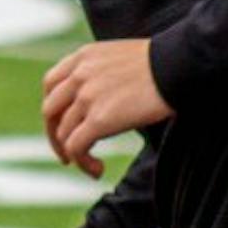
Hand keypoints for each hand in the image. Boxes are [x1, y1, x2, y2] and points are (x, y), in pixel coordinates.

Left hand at [42, 40, 173, 178]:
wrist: (177, 66)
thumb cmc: (161, 64)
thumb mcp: (119, 57)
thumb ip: (100, 73)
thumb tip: (101, 99)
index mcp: (83, 57)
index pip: (51, 84)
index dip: (54, 109)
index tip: (63, 125)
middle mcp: (79, 75)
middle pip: (50, 111)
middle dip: (55, 135)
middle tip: (67, 154)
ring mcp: (86, 97)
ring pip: (63, 134)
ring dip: (73, 155)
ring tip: (93, 167)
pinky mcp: (99, 119)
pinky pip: (76, 147)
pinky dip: (82, 163)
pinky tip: (97, 170)